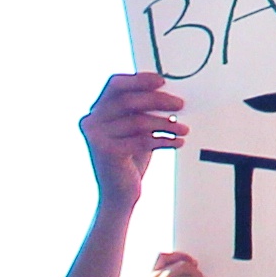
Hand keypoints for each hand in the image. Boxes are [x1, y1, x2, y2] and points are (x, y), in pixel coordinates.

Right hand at [81, 71, 184, 211]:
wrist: (119, 196)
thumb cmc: (129, 162)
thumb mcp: (136, 132)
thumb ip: (143, 113)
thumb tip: (169, 96)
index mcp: (97, 112)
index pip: (115, 85)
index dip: (139, 79)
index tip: (162, 81)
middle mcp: (92, 122)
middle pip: (128, 100)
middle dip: (158, 100)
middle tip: (180, 104)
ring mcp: (96, 137)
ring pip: (137, 121)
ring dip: (166, 124)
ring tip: (184, 129)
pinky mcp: (107, 152)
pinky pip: (141, 140)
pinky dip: (164, 140)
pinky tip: (177, 142)